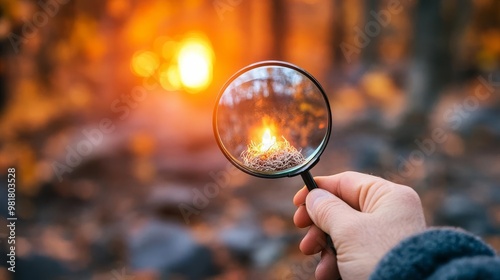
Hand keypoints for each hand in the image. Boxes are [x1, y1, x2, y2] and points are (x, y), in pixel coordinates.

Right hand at [293, 171, 425, 279]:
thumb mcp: (348, 230)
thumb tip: (313, 196)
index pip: (345, 182)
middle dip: (318, 225)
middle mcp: (389, 213)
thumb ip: (326, 209)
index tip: (296, 203)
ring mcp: (385, 236)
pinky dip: (336, 261)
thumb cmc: (381, 258)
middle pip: (341, 209)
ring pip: (343, 233)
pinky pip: (352, 253)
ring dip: (324, 247)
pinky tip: (327, 273)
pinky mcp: (380, 257)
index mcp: (387, 196)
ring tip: (315, 259)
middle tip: (303, 234)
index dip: (317, 190)